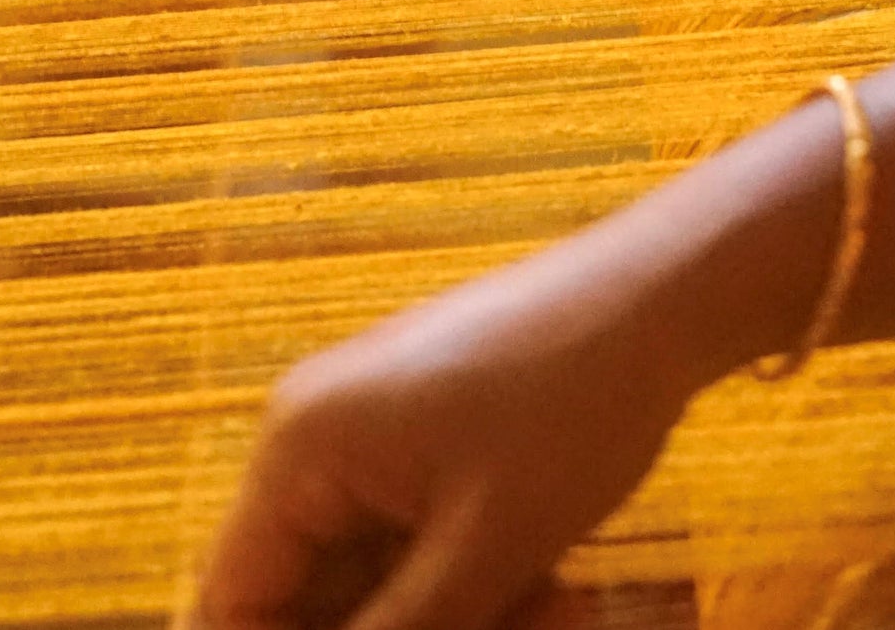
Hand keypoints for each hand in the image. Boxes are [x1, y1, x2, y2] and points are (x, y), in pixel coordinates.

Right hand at [192, 232, 696, 629]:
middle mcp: (320, 432)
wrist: (660, 296)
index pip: (235, 604)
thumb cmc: (568, 411)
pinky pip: (420, 531)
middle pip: (316, 592)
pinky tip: (555, 588)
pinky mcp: (430, 426)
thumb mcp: (478, 553)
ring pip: (382, 572)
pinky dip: (473, 575)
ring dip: (456, 616)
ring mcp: (378, 424)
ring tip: (556, 612)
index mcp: (299, 448)